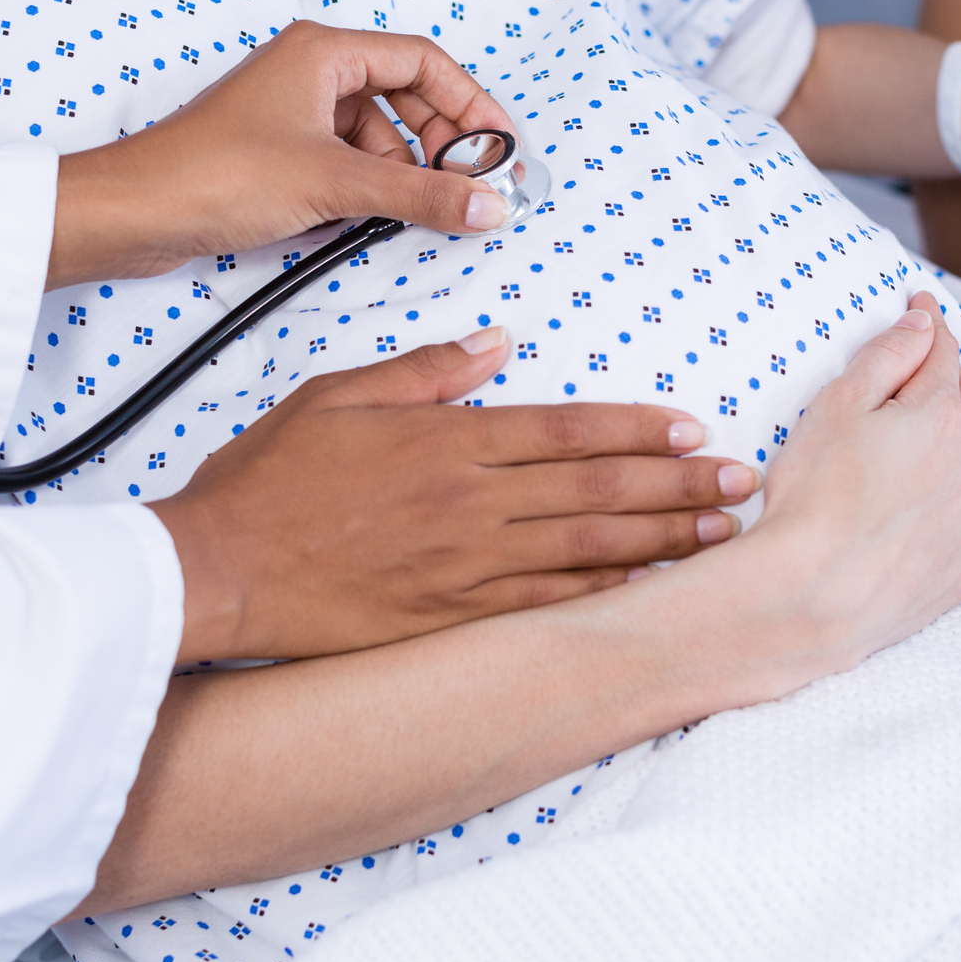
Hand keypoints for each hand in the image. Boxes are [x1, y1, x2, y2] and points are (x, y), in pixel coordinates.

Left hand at [48, 20, 516, 287]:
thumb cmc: (212, 175)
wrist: (135, 213)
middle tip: (468, 189)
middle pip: (404, 99)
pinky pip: (345, 164)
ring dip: (401, 176)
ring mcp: (292, 114)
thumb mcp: (335, 184)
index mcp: (323, 52)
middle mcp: (309, 73)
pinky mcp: (277, 154)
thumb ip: (420, 195)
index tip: (501, 148)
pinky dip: (365, 191)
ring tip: (412, 213)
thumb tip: (486, 204)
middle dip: (441, 146)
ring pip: (376, 138)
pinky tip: (366, 221)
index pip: (424, 62)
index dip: (471, 105)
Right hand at [149, 326, 760, 660]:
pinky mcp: (450, 619)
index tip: (692, 428)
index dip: (637, 430)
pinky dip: (603, 600)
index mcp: (447, 442)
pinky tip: (651, 593)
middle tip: (742, 481)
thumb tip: (496, 342)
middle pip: (596, 491)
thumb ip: (426, 372)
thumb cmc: (268, 480)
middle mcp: (470, 504)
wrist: (218, 571)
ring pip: (586, 551)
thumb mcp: (338, 396)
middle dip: (678, 485)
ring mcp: (465, 567)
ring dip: (662, 540)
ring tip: (723, 534)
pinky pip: (545, 608)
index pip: (565, 431)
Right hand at [702, 291, 960, 677]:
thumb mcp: (835, 409)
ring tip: (947, 407)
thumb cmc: (812, 498)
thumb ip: (885, 360)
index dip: (928, 325)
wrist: (811, 595)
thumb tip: (924, 327)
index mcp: (936, 415)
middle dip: (944, 374)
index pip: (939, 355)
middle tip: (920, 358)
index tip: (920, 303)